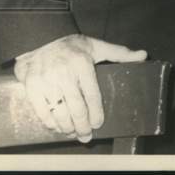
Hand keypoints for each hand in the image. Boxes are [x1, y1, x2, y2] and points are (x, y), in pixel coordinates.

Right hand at [13, 33, 146, 142]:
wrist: (42, 38)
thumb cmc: (73, 46)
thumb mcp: (97, 46)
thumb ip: (120, 53)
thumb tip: (143, 56)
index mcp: (82, 63)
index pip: (92, 94)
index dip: (95, 113)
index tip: (98, 123)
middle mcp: (64, 71)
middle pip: (75, 107)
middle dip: (82, 125)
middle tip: (86, 136)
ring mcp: (46, 79)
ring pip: (59, 111)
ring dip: (66, 127)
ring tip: (73, 133)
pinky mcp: (31, 85)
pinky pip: (41, 110)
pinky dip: (49, 122)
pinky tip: (57, 126)